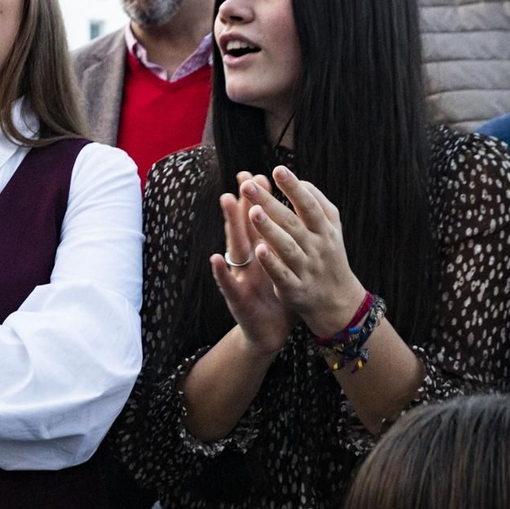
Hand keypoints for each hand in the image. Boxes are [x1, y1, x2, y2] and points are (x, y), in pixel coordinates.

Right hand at [211, 173, 291, 356]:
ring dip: (232, 224)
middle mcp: (249, 261)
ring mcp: (241, 277)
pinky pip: (229, 285)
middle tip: (243, 177)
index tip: (260, 174)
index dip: (260, 199)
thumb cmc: (277, 298)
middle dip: (245, 200)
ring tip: (228, 200)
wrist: (270, 334)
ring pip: (236, 247)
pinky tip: (216, 258)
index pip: (260, 222)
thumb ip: (283, 244)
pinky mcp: (237, 300)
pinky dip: (221, 272)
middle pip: (246, 226)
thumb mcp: (283, 268)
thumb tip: (293, 218)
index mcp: (263, 253)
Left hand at [241, 166, 366, 337]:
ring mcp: (306, 268)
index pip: (309, 205)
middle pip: (292, 222)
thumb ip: (319, 205)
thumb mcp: (332, 231)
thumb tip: (302, 182)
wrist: (339, 302)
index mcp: (324, 231)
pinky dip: (272, 263)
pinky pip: (282, 274)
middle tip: (248, 185)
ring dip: (269, 229)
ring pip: (286, 247)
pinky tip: (259, 250)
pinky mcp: (295, 288)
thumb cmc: (330, 258)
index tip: (278, 169)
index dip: (294, 188)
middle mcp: (316, 248)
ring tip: (252, 212)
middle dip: (270, 203)